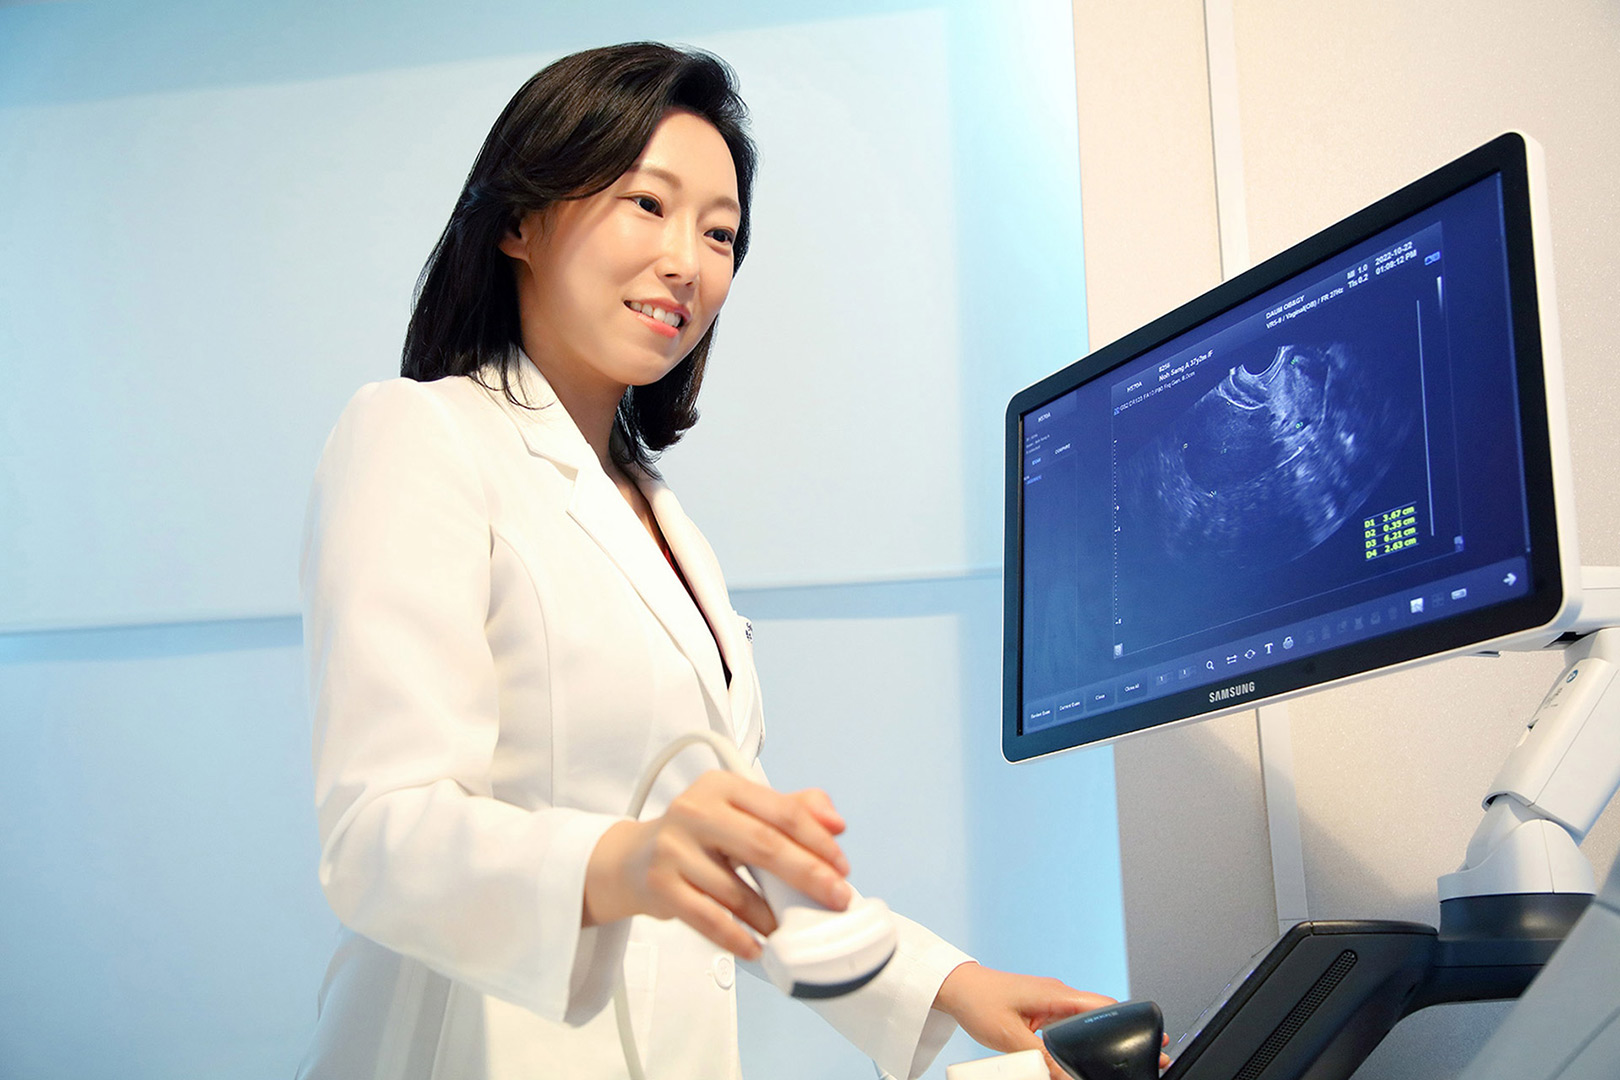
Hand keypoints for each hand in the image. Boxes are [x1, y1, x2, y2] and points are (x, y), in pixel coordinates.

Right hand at [583, 770, 850, 958]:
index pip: (781, 810)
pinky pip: (708, 918)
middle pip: (764, 845)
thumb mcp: (740, 811)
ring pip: (736, 890)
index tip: (841, 866)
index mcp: (721, 786)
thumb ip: (790, 809)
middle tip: (836, 898)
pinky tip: (755, 947)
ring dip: (770, 916)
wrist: (631, 860)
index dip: (817, 840)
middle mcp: (694, 811)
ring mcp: (673, 848)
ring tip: (789, 929)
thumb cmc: (698, 836)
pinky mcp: (660, 885)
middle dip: (808, 875)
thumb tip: (835, 821)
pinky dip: (736, 937)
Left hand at [934, 963, 1167, 1079]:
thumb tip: (1068, 1077)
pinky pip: (1069, 1026)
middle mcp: (1058, 995)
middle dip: (1123, 1035)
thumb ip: (1041, 1059)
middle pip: (1102, 1016)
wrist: (956, 987)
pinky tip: (1085, 1057)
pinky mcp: (1042, 1010)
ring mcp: (1051, 1002)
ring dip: (1101, 1039)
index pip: (1104, 1007)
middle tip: (1146, 1056)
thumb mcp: (1010, 1037)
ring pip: (1086, 1022)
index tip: (1153, 1038)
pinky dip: (1081, 1040)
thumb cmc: (979, 1002)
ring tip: (1118, 1060)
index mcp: (1056, 995)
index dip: (1131, 1023)